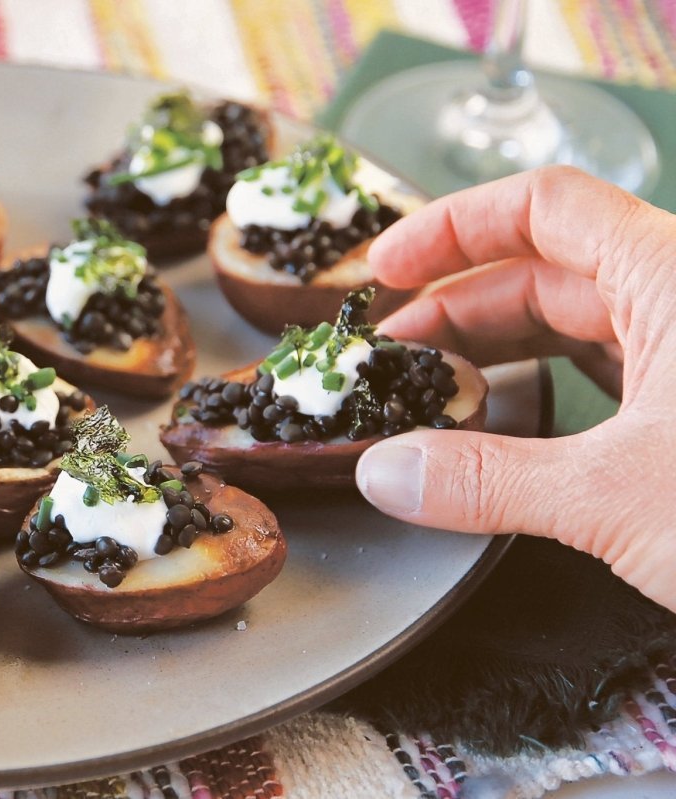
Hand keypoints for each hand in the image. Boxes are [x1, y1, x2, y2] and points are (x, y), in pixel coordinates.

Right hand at [356, 165, 675, 610]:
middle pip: (546, 268)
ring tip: (429, 387)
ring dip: (496, 350)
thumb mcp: (619, 498)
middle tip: (388, 353)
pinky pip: (607, 374)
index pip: (543, 207)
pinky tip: (500, 423)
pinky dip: (544, 392)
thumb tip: (385, 475)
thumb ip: (486, 482)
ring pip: (576, 324)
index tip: (384, 266)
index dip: (452, 226)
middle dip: (458, 304)